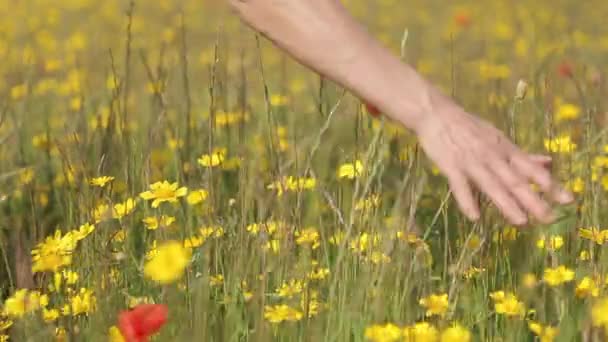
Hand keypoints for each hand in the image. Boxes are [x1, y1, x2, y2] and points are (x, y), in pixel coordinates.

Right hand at [414, 97, 572, 224]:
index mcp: (505, 149)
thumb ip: (521, 154)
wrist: (437, 114)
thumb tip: (548, 162)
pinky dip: (467, 201)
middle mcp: (492, 156)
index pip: (531, 169)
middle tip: (549, 218)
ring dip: (507, 203)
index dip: (549, 184)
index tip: (567, 199)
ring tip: (521, 222)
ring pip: (492, 185)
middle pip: (515, 180)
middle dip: (533, 200)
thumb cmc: (469, 127)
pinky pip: (460, 186)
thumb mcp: (498, 138)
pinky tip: (475, 217)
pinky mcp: (451, 166)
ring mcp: (471, 161)